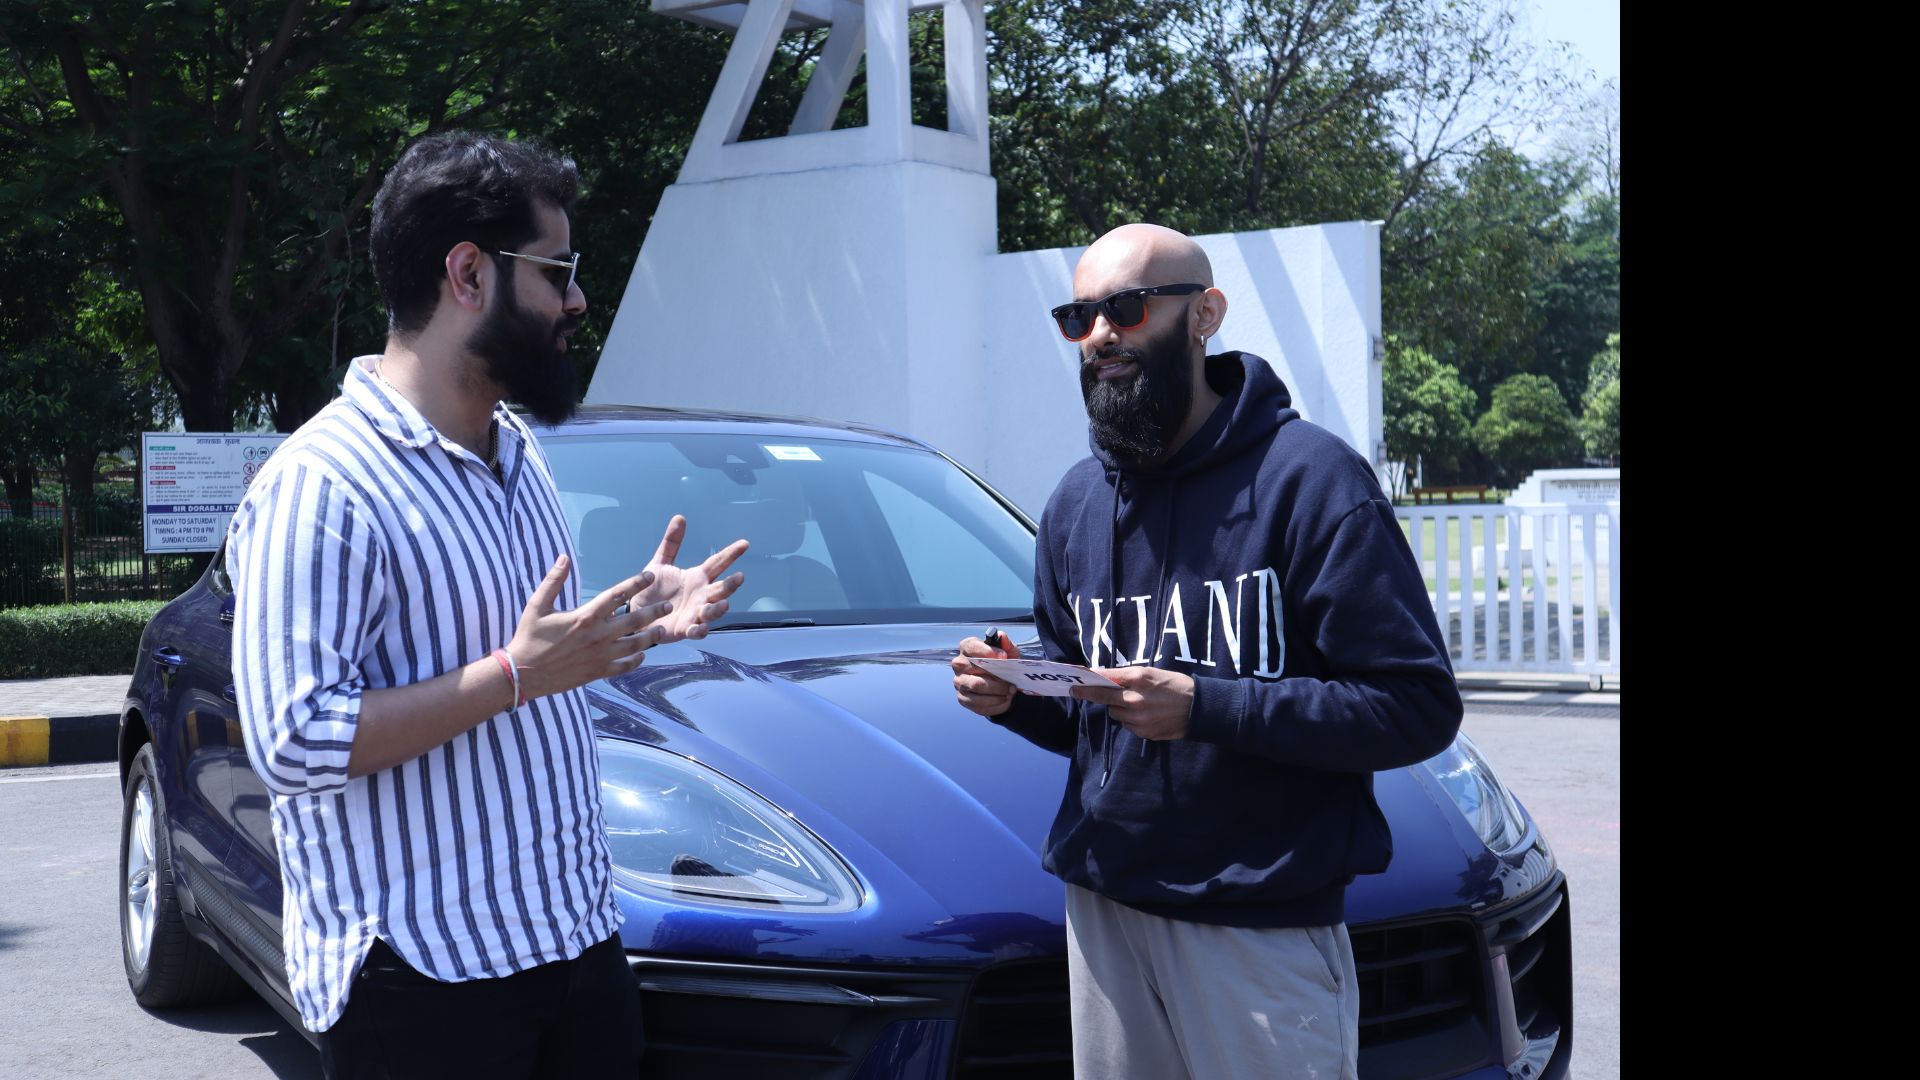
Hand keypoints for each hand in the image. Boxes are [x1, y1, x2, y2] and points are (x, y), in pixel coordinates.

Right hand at [509, 555, 676, 700]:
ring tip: (661, 630)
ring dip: (650, 637)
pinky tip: (642, 655)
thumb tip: (563, 557)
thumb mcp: (537, 606)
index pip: (617, 595)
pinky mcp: (597, 672)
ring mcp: (600, 656)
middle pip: (634, 621)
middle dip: (654, 611)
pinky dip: (636, 660)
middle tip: (668, 605)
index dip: (636, 583)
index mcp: (585, 616)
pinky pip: (624, 667)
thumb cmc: (528, 637)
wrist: (523, 674)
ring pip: (635, 645)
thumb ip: (553, 581)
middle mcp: (597, 636)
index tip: (650, 576)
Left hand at [625, 514, 747, 642]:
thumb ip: (671, 543)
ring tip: (724, 604)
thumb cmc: (652, 589)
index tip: (744, 543)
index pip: (718, 563)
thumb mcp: (659, 563)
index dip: (731, 553)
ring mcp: (695, 613)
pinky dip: (699, 631)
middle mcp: (701, 595)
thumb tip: (680, 517)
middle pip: (721, 589)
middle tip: (739, 577)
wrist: (636, 614)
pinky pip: (696, 631)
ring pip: (713, 611)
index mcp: (697, 578)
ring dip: (719, 609)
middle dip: (731, 584)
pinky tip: (700, 628)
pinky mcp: (685, 629)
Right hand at [951, 633, 1020, 717]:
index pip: (971, 646)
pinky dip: (994, 702)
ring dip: (997, 690)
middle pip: (973, 668)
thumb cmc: (1003, 665)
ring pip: (976, 686)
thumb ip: (1007, 644)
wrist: (1002, 686)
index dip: (987, 651)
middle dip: (996, 675)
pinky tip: (1004, 699)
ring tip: (1010, 691)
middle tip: (1012, 681)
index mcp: (968, 648)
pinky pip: (977, 702)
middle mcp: (959, 664)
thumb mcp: (1010, 653)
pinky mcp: (962, 698)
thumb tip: (1002, 636)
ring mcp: (959, 682)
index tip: (1003, 657)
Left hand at [1070, 667, 1194, 740]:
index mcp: (1139, 679)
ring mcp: (1139, 719)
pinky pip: (1127, 726)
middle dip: (1094, 695)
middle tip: (1079, 692)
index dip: (1087, 683)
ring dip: (1118, 708)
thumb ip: (1127, 676)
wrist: (1199, 709)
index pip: (1105, 680)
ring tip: (1136, 703)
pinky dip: (1130, 720)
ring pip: (1115, 714)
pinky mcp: (1144, 732)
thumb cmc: (1175, 685)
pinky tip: (1145, 715)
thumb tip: (1103, 677)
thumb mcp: (1152, 673)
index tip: (1073, 684)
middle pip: (1104, 699)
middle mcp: (1135, 700)